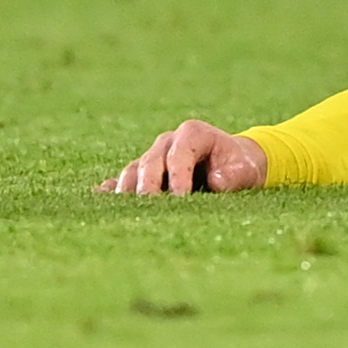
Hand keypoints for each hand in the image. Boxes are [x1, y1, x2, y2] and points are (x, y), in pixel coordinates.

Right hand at [104, 120, 267, 195]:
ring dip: (128, 192)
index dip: (178, 177)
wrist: (232, 166)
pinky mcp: (142, 174)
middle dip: (148, 187)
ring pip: (133, 171)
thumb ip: (234, 177)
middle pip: (151, 163)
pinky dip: (112, 189)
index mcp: (193, 134)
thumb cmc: (240, 168)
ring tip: (125, 213)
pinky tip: (100, 198)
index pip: (180, 155)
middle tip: (148, 210)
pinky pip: (123, 180)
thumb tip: (214, 181)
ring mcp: (152, 157)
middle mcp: (168, 143)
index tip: (180, 199)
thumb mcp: (247, 171)